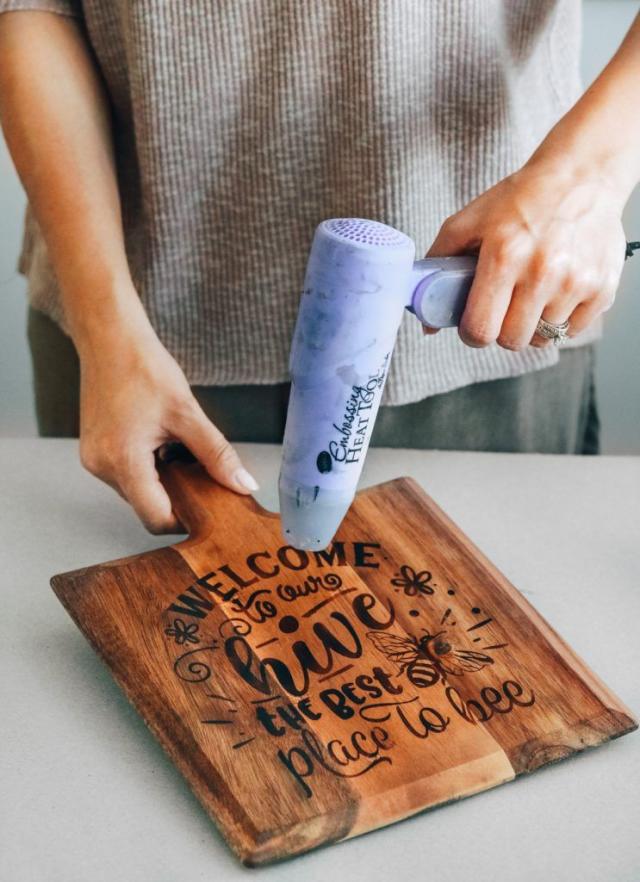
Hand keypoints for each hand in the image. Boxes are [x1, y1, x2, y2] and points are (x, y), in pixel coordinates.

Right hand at [77, 322, 258, 532]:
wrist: (109, 336)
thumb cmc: (144, 367)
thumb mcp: (188, 413)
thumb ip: (217, 455)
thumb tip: (244, 485)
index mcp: (122, 461)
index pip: (156, 517)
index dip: (186, 521)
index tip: (212, 512)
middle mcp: (101, 467)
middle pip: (147, 505)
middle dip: (178, 497)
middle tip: (205, 477)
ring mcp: (94, 459)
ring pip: (137, 490)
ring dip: (164, 480)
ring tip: (182, 450)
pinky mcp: (94, 449)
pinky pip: (126, 473)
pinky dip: (149, 467)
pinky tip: (164, 442)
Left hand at [425, 161, 626, 348]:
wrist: (582, 175)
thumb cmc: (521, 199)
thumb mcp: (468, 221)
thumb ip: (438, 265)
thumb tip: (427, 321)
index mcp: (504, 256)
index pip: (481, 329)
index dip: (472, 332)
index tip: (475, 323)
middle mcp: (542, 272)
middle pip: (512, 341)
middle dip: (502, 330)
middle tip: (504, 308)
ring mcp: (575, 282)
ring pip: (544, 337)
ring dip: (533, 323)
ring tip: (533, 292)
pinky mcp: (602, 288)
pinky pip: (574, 329)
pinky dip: (563, 319)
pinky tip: (557, 292)